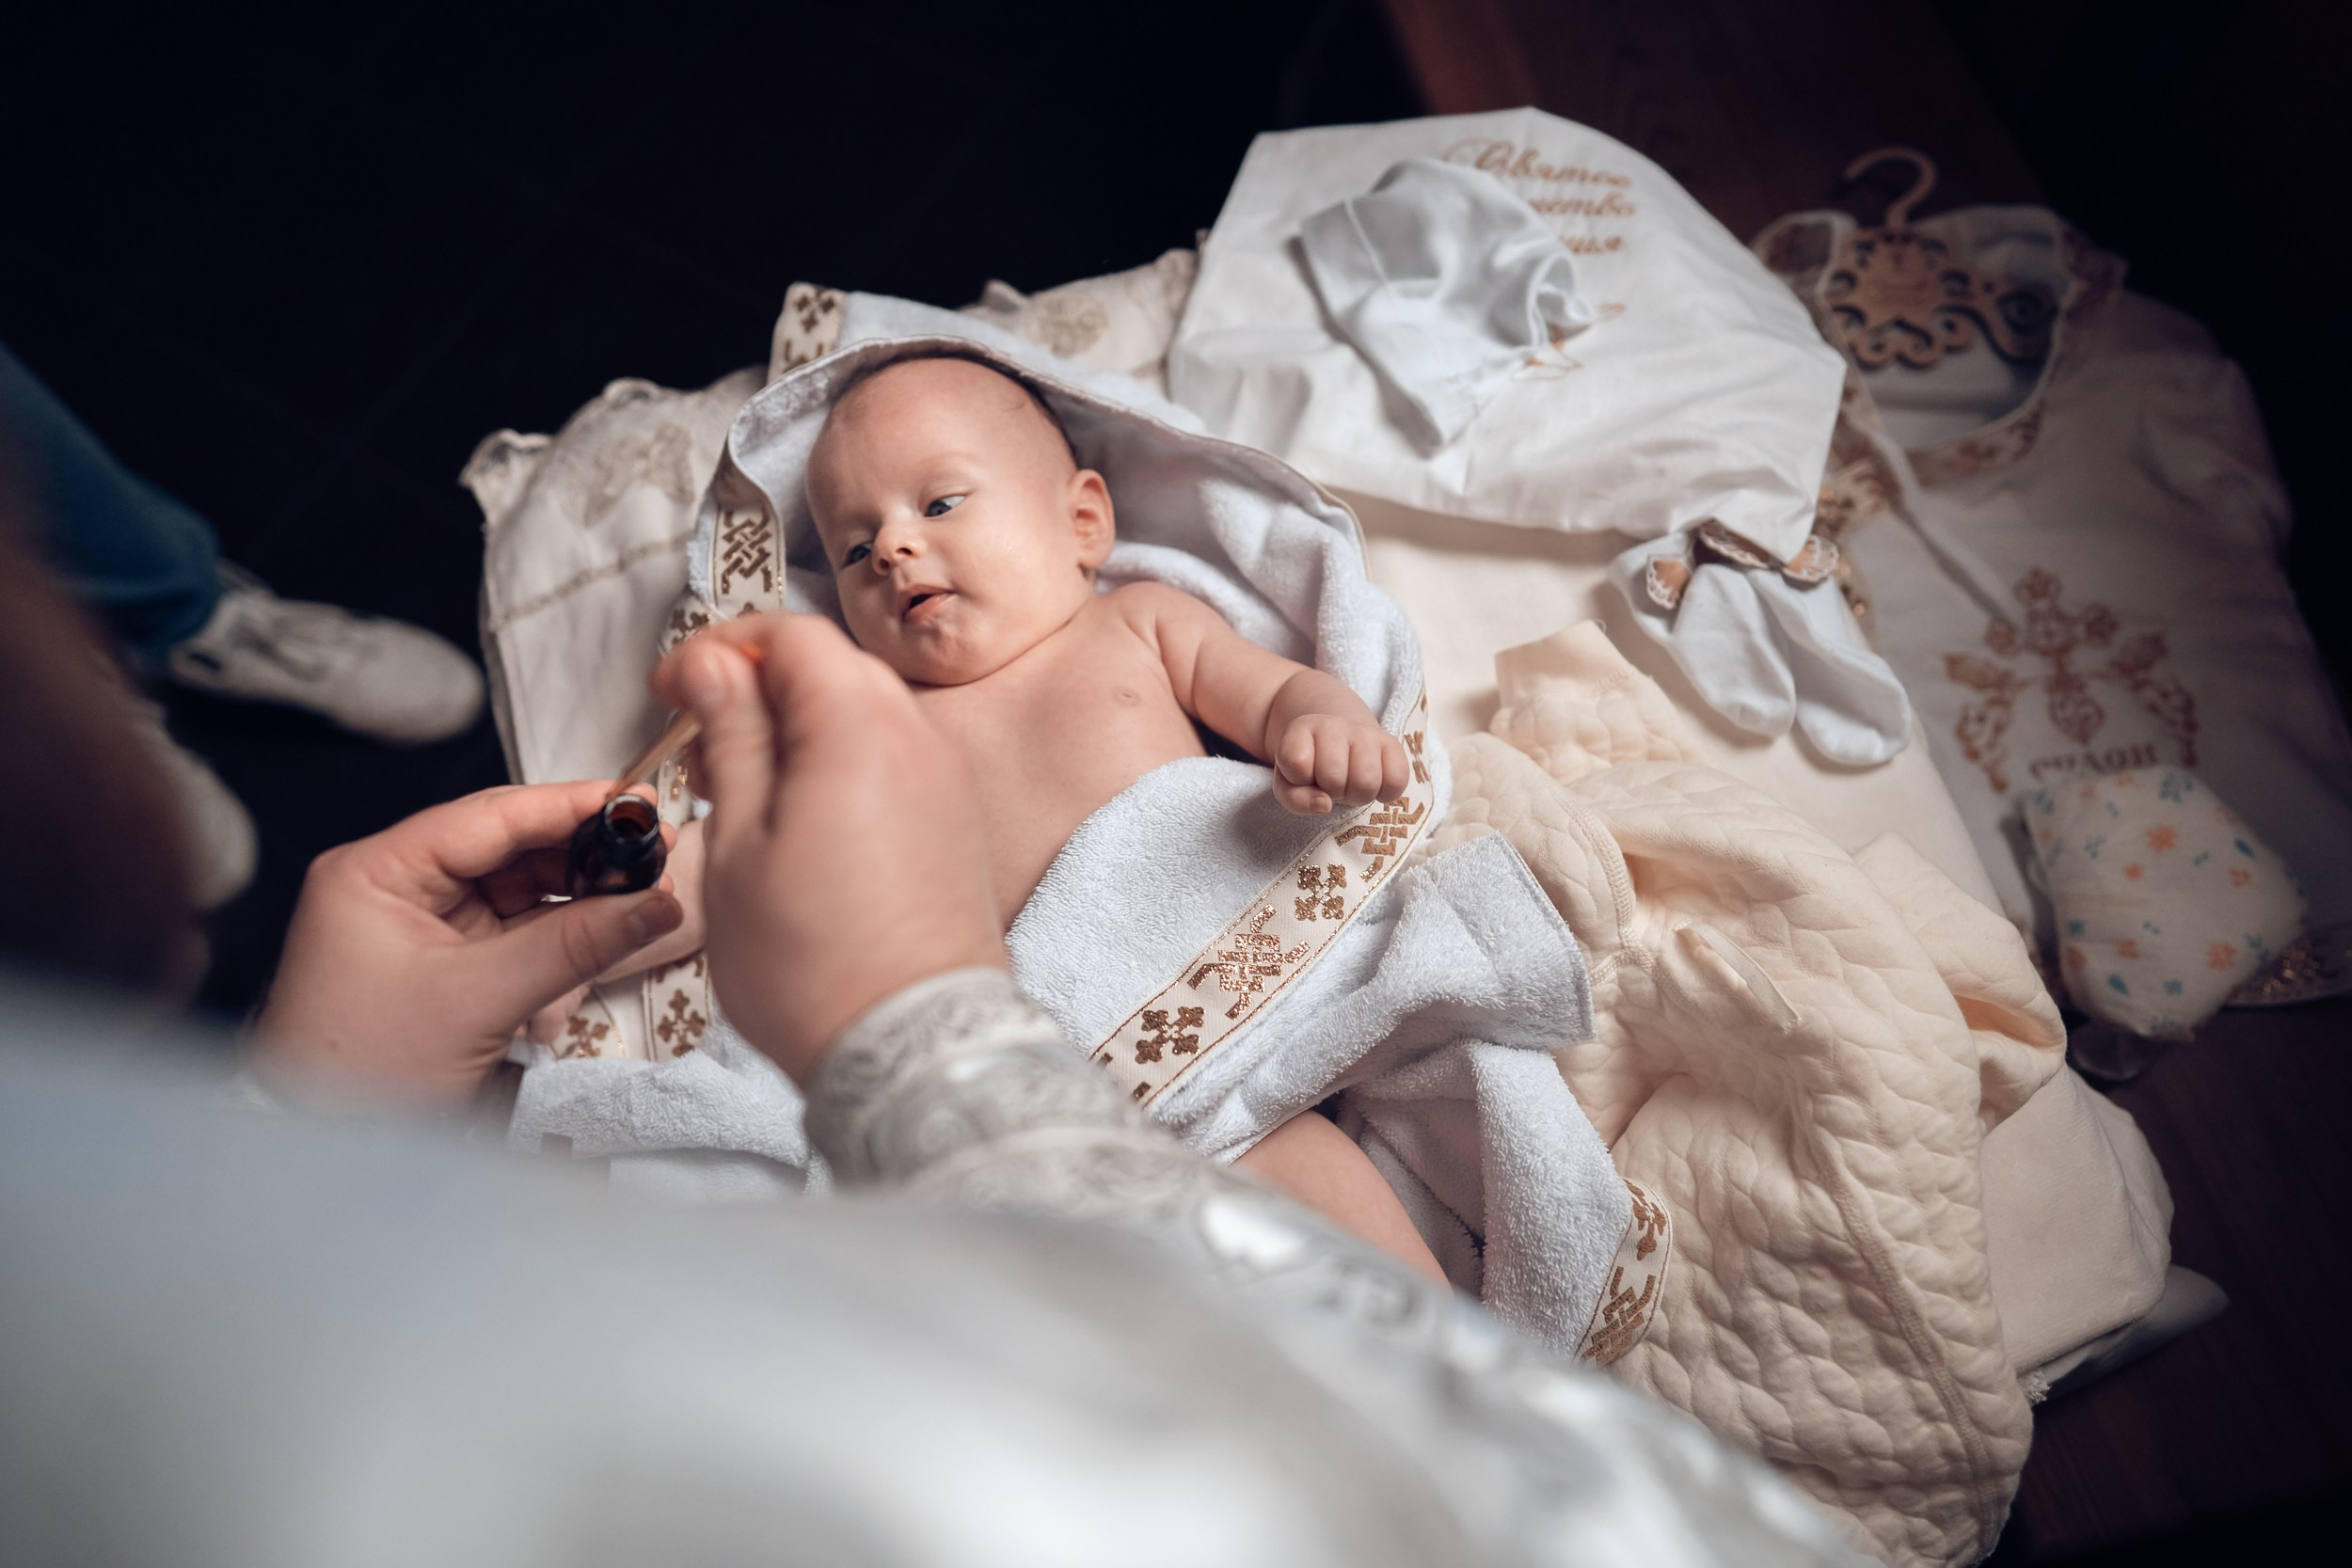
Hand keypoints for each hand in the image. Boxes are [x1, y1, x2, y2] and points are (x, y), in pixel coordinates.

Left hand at [253, 782, 683, 1105]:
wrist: (322, 1154)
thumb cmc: (364, 1075)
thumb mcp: (479, 1000)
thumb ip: (574, 945)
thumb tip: (655, 904)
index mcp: (375, 872)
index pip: (487, 817)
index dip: (568, 806)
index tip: (636, 801)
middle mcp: (393, 886)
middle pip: (505, 848)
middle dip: (581, 855)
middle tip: (654, 852)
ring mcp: (416, 925)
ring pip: (515, 890)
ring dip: (576, 900)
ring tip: (639, 900)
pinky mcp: (439, 963)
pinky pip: (511, 932)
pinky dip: (555, 939)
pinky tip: (600, 938)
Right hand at [650, 612, 1003, 1082]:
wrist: (915, 1050)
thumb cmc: (816, 968)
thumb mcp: (738, 847)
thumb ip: (733, 740)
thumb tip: (715, 670)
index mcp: (860, 729)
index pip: (792, 634)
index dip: (721, 648)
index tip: (675, 690)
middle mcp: (920, 740)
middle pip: (833, 666)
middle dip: (759, 687)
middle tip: (702, 748)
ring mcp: (947, 781)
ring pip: (865, 712)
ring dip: (800, 728)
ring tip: (743, 796)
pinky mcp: (957, 822)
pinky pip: (895, 760)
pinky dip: (843, 765)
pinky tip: (801, 825)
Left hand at [1271, 711, 1410, 815]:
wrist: (1337, 736)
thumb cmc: (1310, 767)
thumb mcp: (1289, 784)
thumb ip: (1297, 799)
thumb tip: (1325, 804)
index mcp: (1300, 730)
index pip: (1297, 763)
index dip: (1299, 779)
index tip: (1302, 774)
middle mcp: (1333, 725)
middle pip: (1334, 778)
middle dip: (1331, 791)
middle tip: (1331, 783)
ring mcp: (1365, 732)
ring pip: (1366, 782)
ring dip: (1357, 794)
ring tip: (1350, 783)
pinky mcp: (1392, 743)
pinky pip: (1397, 780)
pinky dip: (1386, 793)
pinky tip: (1374, 784)